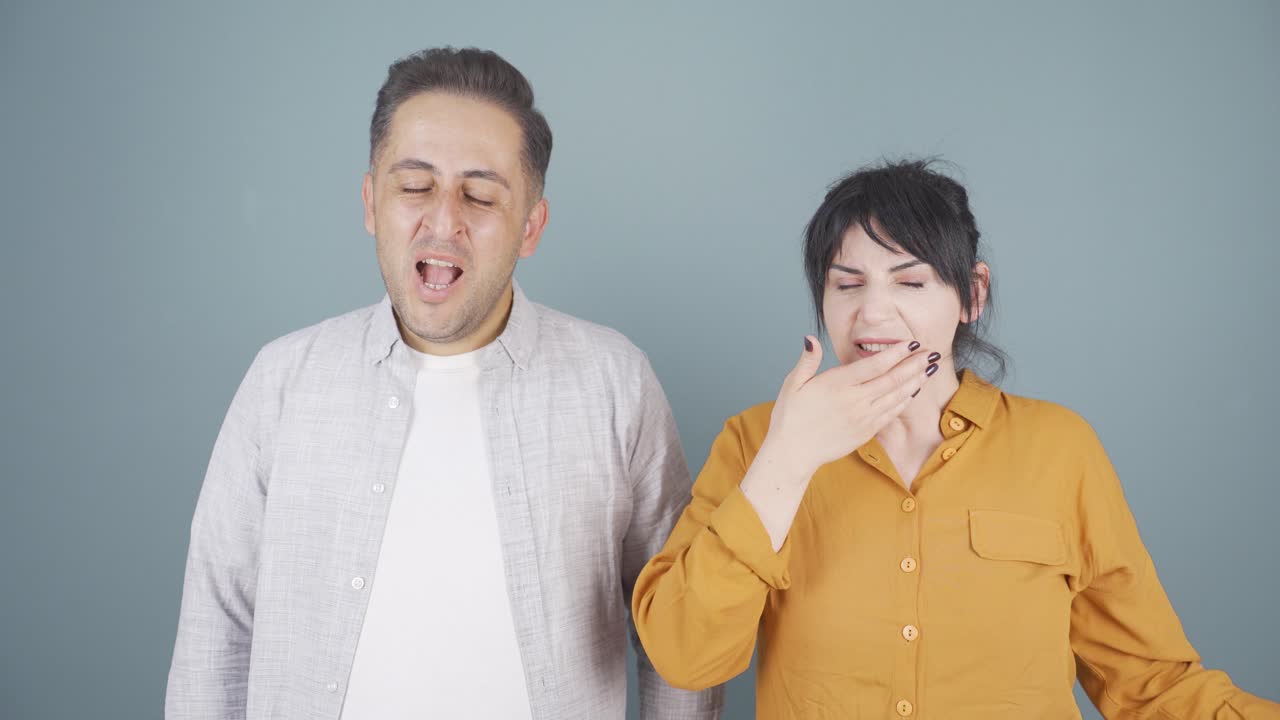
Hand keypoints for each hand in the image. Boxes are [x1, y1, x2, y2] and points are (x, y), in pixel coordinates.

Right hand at [759, 335, 935, 479]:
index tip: (911, 343)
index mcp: (837, 384)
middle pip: (892, 378)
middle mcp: (855, 400)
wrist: (793, 453)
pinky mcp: (866, 431)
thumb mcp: (793, 384)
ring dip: (914, 381)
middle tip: (930, 352)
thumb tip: (811, 338)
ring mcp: (863, 417)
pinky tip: (913, 391)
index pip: (874, 364)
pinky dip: (904, 401)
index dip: (896, 352)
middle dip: (914, 364)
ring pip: (896, 396)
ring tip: (928, 369)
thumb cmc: (790, 417)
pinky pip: (891, 413)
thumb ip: (807, 360)